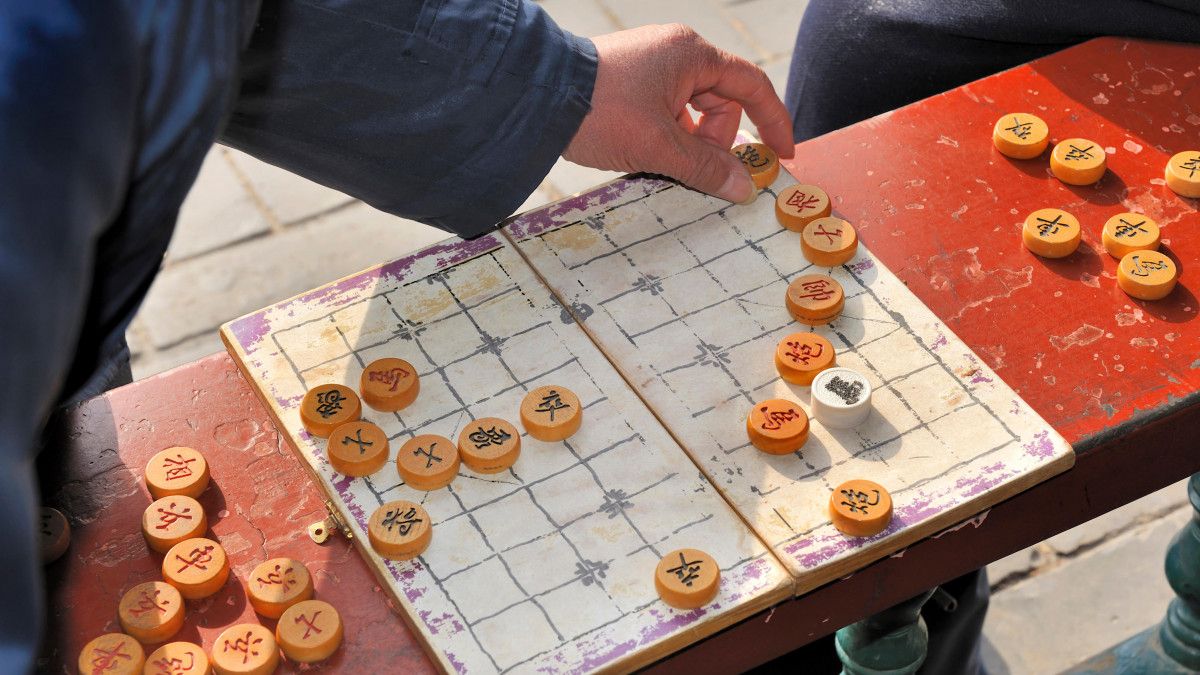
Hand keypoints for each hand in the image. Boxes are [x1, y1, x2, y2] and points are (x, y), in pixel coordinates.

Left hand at [563, 24, 793, 203]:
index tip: (781, 154)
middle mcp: (675, 53)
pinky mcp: (629, 81)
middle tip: (700, 174)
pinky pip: (664, 111)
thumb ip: (705, 168)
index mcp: (691, 55)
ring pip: (690, 112)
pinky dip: (665, 137)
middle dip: (714, 142)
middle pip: (719, 103)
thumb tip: (744, 188)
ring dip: (687, 144)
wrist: (535, 97)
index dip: (773, 121)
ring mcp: (650, 65)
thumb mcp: (658, 147)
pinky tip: (646, 157)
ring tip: (662, 165)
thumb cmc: (599, 111)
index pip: (752, 85)